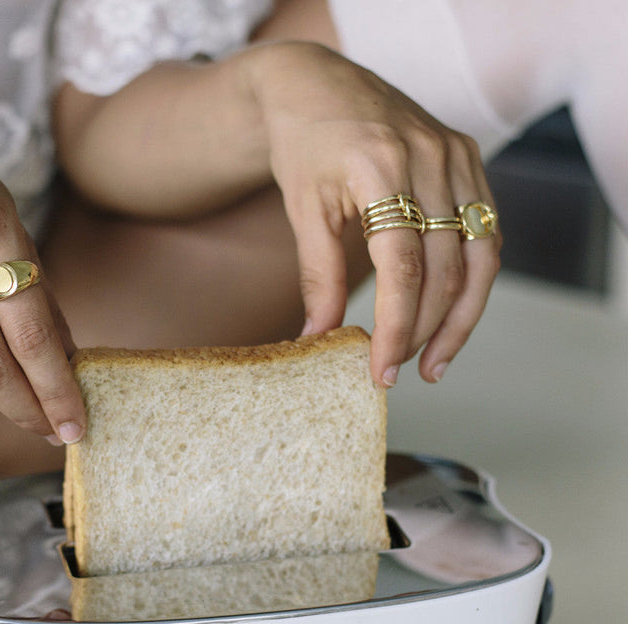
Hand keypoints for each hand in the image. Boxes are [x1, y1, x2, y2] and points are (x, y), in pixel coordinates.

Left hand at [246, 42, 500, 385]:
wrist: (319, 86)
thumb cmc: (305, 146)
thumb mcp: (303, 210)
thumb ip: (317, 276)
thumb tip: (319, 338)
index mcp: (381, 169)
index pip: (401, 268)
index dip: (396, 328)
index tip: (381, 371)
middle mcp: (430, 159)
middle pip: (445, 268)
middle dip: (424, 330)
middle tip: (398, 370)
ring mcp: (457, 155)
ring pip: (480, 256)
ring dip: (461, 318)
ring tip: (435, 362)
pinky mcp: (469, 157)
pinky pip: (486, 231)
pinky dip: (474, 279)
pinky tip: (453, 314)